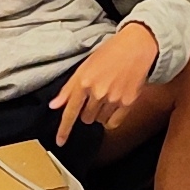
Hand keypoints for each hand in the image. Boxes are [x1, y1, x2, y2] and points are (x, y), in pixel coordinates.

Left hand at [51, 21, 156, 146]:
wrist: (136, 47)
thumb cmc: (109, 53)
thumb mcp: (84, 67)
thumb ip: (68, 89)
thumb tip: (54, 105)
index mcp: (83, 81)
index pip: (70, 112)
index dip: (64, 130)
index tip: (60, 142)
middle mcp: (97, 92)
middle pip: (85, 118)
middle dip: (87, 110)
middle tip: (95, 95)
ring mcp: (113, 98)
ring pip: (99, 120)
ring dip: (100, 113)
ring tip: (107, 94)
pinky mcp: (128, 102)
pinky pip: (113, 123)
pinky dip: (110, 119)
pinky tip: (113, 105)